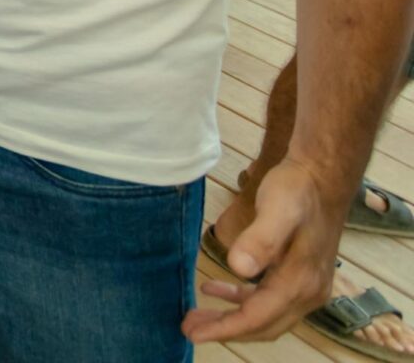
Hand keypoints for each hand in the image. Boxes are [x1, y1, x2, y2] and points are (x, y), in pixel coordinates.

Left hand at [185, 157, 343, 342]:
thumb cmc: (297, 191)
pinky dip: (242, 299)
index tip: (194, 334)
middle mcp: (308, 293)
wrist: (321, 176)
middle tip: (188, 329)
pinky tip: (215, 289)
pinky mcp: (299, 276)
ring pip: (265, 315)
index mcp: (300, 283)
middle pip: (262, 325)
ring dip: (231, 318)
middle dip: (225, 330)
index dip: (226, 329)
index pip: (258, 318)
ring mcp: (307, 286)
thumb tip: (238, 268)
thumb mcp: (278, 210)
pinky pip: (268, 299)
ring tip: (196, 316)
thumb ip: (260, 240)